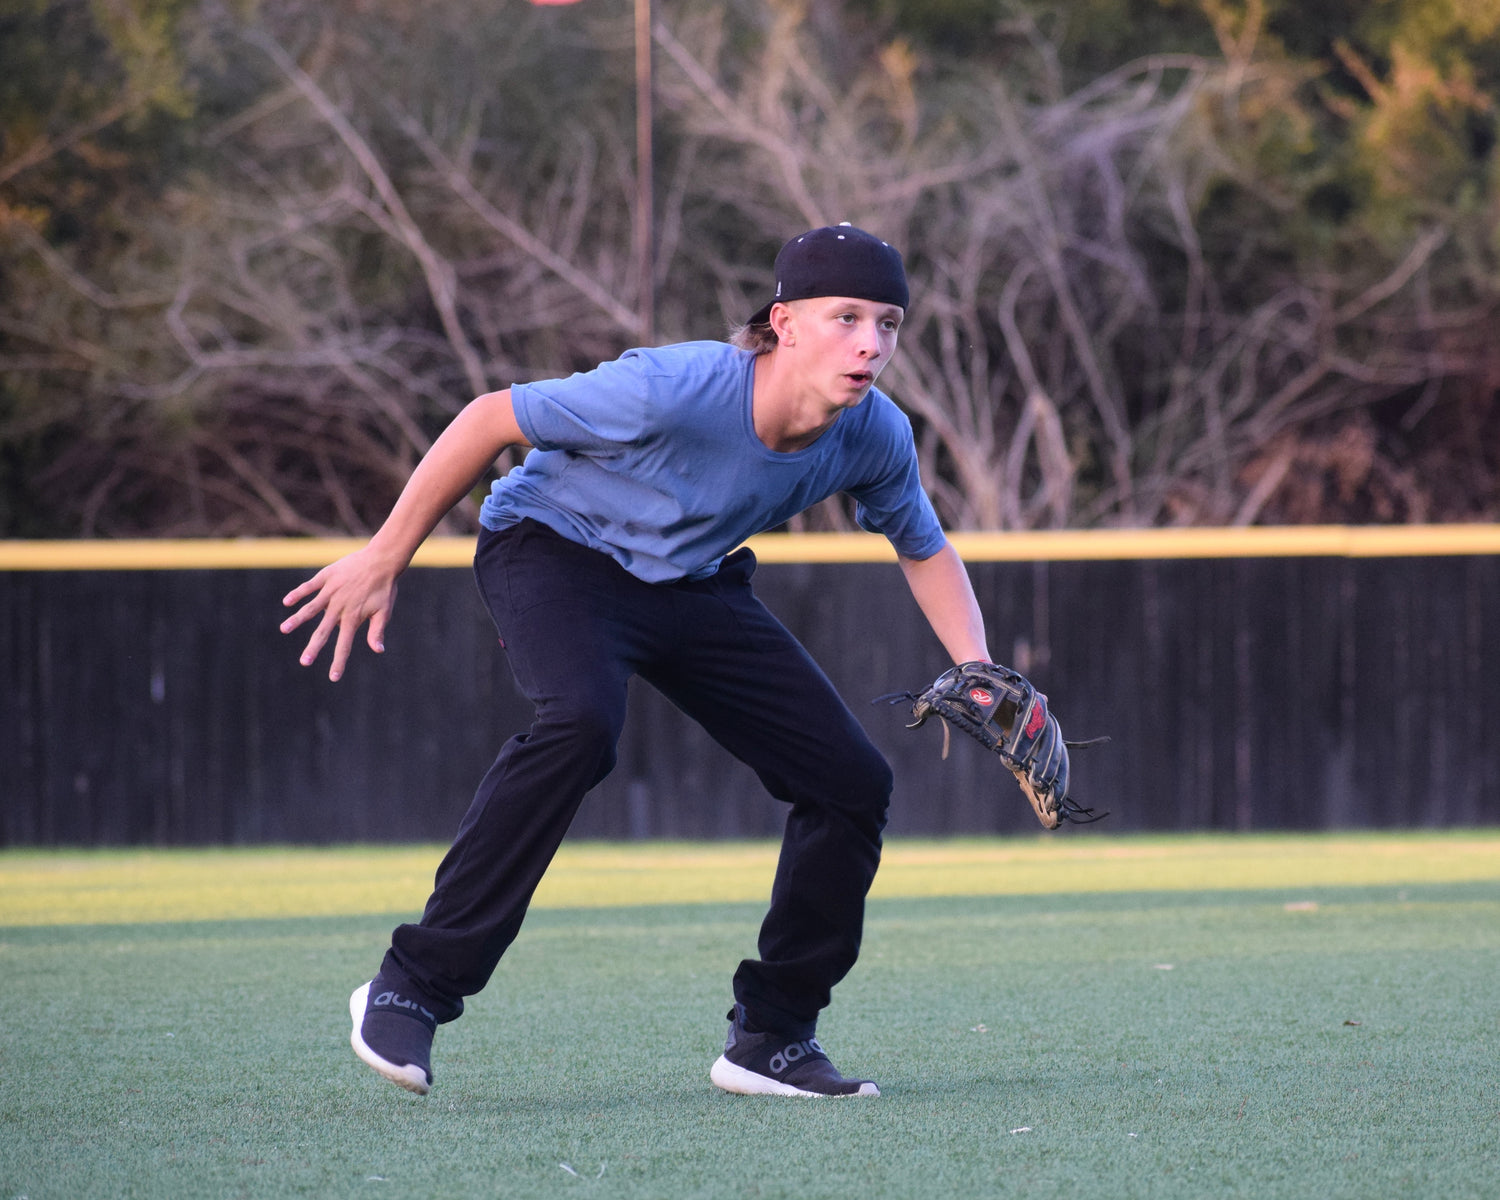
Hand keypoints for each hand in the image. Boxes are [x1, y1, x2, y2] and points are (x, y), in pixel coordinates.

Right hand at [280, 545, 401, 680]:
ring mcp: (331, 591)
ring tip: (284, 629)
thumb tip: (378, 650)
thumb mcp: (384, 611)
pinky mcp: (327, 577)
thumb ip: (377, 631)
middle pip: (323, 631)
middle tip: (304, 662)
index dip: (339, 661)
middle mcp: (339, 607)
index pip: (345, 644)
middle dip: (313, 648)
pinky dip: (298, 594)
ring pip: (310, 608)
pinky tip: (287, 602)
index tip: (333, 677)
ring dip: (297, 619)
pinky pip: (309, 586)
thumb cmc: (385, 588)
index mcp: (353, 617)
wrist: (382, 560)